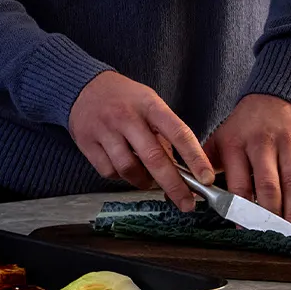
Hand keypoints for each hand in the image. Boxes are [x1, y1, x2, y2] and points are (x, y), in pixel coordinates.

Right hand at [67, 72, 215, 209]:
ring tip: (149, 181)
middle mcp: (126, 117)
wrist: (83, 86)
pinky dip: (121, 177)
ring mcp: (104, 130)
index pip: (178, 133)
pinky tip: (124, 168)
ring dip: (144, 182)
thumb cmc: (124, 98)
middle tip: (187, 203)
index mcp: (149, 105)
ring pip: (129, 169)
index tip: (207, 178)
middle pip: (154, 158)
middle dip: (174, 186)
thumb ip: (165, 133)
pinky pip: (109, 172)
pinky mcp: (87, 142)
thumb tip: (182, 170)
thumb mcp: (150, 104)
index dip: (195, 158)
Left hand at [204, 94, 290, 229]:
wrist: (274, 94)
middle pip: (268, 185)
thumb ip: (205, 163)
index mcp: (236, 144)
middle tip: (273, 237)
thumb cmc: (244, 125)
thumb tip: (190, 191)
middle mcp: (262, 143)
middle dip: (270, 214)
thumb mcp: (220, 137)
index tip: (244, 229)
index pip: (239, 183)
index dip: (241, 208)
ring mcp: (289, 143)